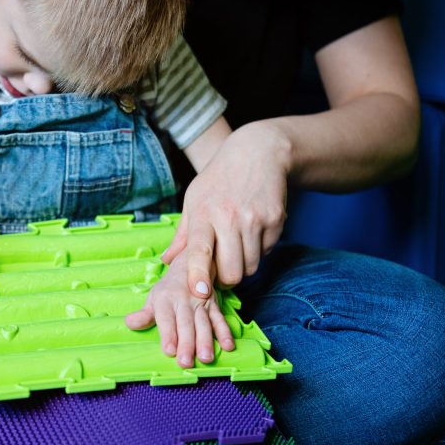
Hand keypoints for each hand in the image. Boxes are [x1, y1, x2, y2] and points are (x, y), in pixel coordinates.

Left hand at [125, 249, 234, 367]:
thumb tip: (129, 323)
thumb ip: (144, 314)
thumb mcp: (153, 299)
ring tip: (206, 358)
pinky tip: (228, 346)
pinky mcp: (214, 306)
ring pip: (204, 323)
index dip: (168, 335)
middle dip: (186, 343)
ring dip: (206, 341)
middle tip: (186, 362)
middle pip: (186, 324)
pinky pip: (220, 319)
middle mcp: (184, 301)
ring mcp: (201, 303)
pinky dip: (225, 333)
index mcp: (166, 299)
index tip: (169, 351)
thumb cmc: (168, 290)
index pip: (166, 319)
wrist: (191, 265)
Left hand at [163, 122, 289, 296]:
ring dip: (243, 266)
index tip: (200, 291)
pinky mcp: (276, 220)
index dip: (199, 273)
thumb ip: (183, 234)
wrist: (259, 153)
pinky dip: (258, 251)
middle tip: (220, 272)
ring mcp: (255, 220)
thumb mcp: (194, 199)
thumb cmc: (220, 179)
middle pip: (232, 271)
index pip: (200, 249)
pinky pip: (266, 253)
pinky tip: (252, 232)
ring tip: (236, 247)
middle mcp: (230, 217)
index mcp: (204, 212)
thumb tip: (167, 261)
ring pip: (251, 267)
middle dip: (225, 280)